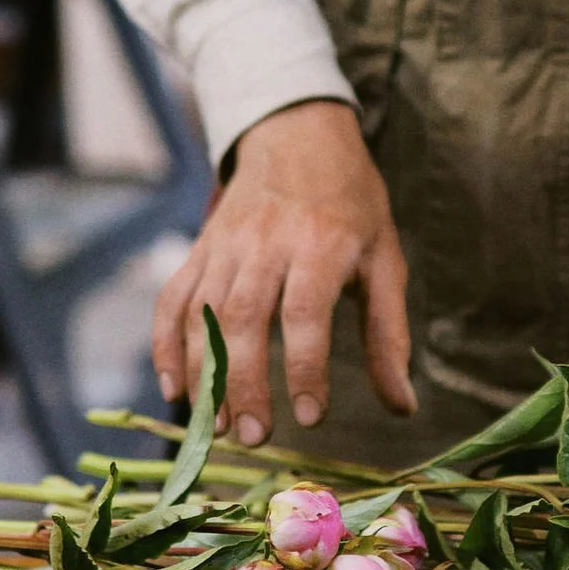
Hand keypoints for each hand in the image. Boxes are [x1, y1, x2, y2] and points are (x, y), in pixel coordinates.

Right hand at [153, 99, 415, 445]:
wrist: (297, 133)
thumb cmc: (351, 204)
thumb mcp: (385, 259)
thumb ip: (388, 334)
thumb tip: (403, 406)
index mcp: (321, 243)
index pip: (305, 311)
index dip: (304, 366)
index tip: (310, 416)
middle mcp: (266, 243)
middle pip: (244, 318)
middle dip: (243, 383)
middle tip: (252, 436)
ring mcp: (225, 244)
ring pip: (203, 313)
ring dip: (204, 374)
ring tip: (215, 427)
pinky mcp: (200, 247)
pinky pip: (173, 298)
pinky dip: (165, 345)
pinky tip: (174, 390)